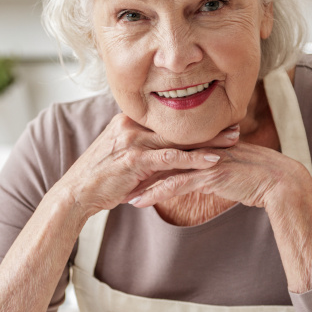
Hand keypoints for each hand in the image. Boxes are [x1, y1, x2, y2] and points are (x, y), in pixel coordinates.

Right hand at [55, 113, 239, 219]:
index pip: (169, 119)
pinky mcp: (134, 160)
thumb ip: (142, 150)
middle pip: (177, 125)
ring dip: (208, 141)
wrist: (75, 193)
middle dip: (208, 127)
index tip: (219, 119)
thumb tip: (163, 154)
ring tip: (233, 141)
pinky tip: (213, 161)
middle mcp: (130, 125)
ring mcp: (132, 141)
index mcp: (128, 120)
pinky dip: (194, 159)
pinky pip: (170, 158)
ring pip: (178, 139)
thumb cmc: (98, 179)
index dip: (195, 120)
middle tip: (235, 125)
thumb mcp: (121, 157)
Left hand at [126, 141, 306, 209]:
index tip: (123, 166)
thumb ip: (205, 165)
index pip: (164, 145)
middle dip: (133, 167)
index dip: (142, 155)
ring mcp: (203, 159)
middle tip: (111, 178)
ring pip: (162, 168)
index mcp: (200, 141)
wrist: (278, 182)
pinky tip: (138, 202)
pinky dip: (155, 193)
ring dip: (138, 182)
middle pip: (157, 153)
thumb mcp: (224, 167)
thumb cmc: (253, 176)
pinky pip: (176, 184)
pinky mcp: (209, 175)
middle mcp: (199, 146)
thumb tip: (190, 172)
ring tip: (117, 193)